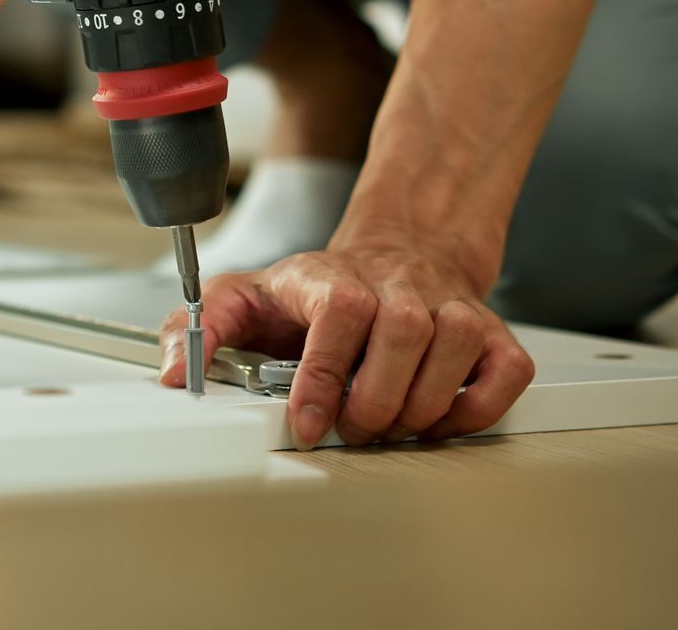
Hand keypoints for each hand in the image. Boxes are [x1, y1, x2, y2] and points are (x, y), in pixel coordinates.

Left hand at [159, 234, 534, 447]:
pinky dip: (476, 408)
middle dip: (374, 401)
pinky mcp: (492, 334)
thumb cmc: (319, 288)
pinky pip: (504, 373)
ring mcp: (450, 308)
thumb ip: (202, 327)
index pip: (339, 315)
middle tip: (352, 426)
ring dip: (421, 407)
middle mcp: (398, 288)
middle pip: (404, 337)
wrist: (398, 252)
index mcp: (332, 279)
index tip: (309, 424)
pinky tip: (439, 417)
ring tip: (389, 422)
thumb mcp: (246, 295)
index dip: (324, 376)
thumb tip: (173, 371)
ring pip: (455, 353)